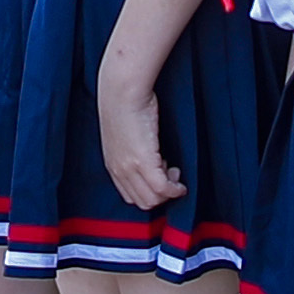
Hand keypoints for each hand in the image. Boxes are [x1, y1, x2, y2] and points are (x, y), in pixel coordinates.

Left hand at [96, 66, 178, 211]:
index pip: (131, 196)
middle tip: (171, 174)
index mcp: (113, 165)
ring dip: (168, 191)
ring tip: (174, 172)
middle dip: (161, 194)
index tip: (161, 176)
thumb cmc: (125, 105)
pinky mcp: (143, 160)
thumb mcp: (124, 134)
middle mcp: (119, 170)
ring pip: (152, 199)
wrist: (122, 91)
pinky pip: (162, 188)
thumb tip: (152, 159)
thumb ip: (132, 151)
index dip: (150, 191)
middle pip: (143, 202)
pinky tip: (180, 181)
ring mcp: (130, 167)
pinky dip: (175, 189)